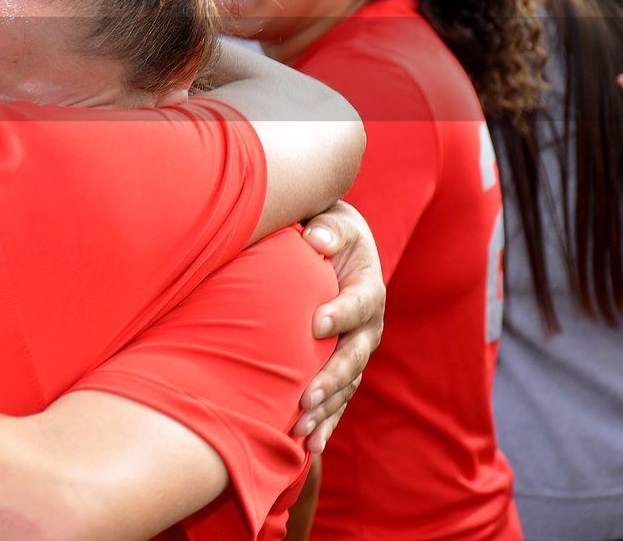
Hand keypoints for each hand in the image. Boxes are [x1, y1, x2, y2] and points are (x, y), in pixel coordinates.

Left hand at [295, 201, 384, 451]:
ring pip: (346, 385)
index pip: (360, 302)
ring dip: (325, 409)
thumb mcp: (332, 222)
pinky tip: (308, 448)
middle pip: (354, 355)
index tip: (315, 323)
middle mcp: (369, 326)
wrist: (332, 249)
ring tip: (301, 430)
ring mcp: (357, 351)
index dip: (341, 313)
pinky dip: (325, 422)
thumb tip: (316, 240)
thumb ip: (327, 230)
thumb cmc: (326, 231)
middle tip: (306, 396)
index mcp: (368, 288)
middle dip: (332, 377)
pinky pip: (338, 400)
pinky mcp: (343, 369)